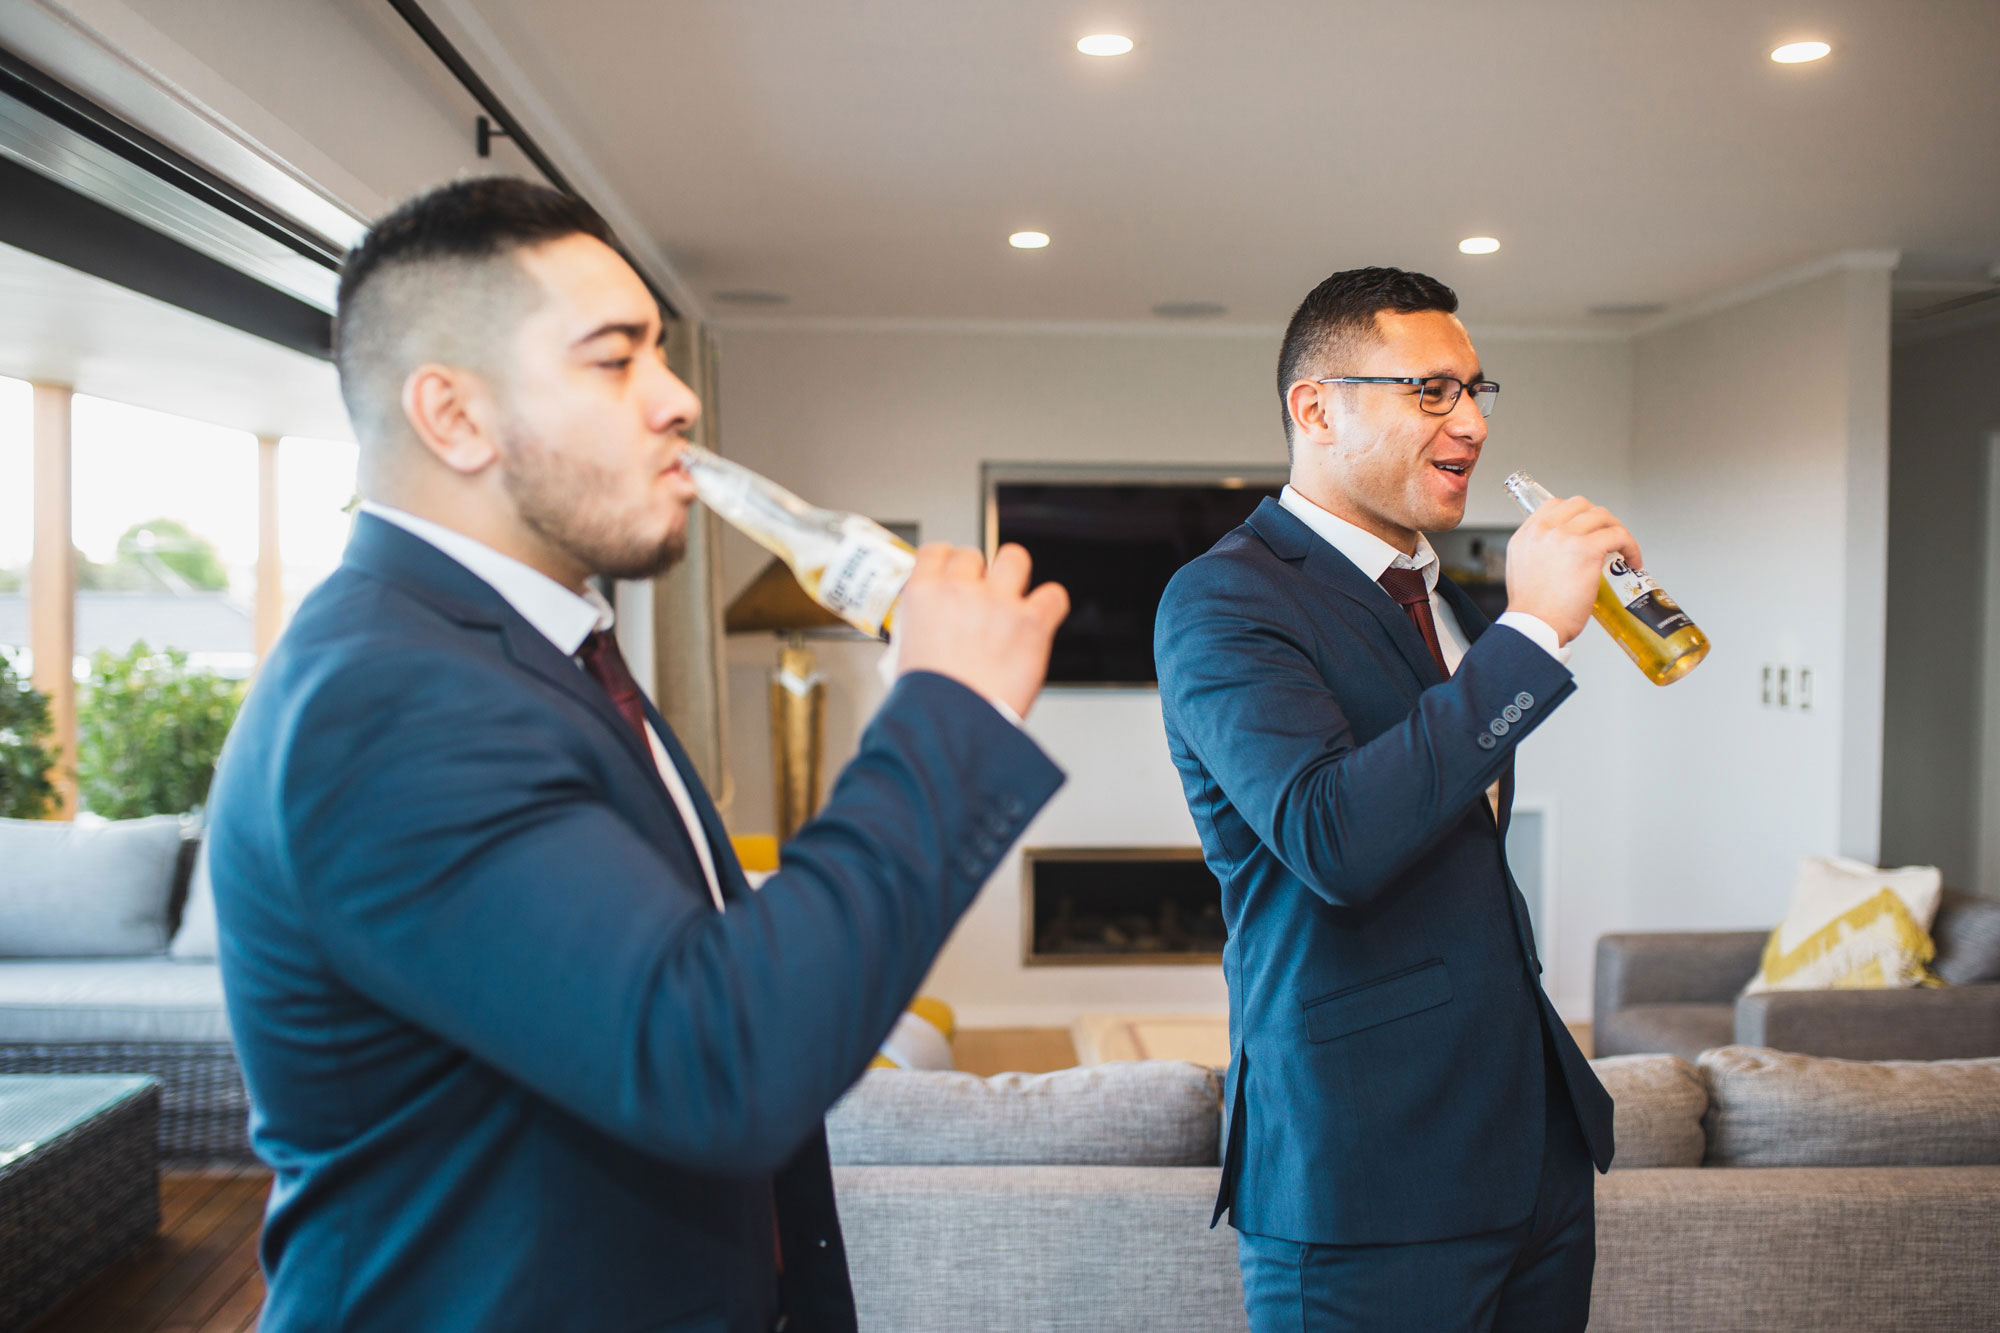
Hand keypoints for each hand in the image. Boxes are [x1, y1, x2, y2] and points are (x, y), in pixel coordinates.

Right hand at [893, 543, 1069, 717]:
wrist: (949, 726)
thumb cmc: (925, 702)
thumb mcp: (902, 654)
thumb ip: (919, 630)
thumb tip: (929, 629)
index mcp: (923, 594)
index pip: (936, 551)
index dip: (947, 561)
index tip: (953, 571)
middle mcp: (960, 590)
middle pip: (974, 555)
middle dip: (978, 574)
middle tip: (982, 599)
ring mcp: (998, 603)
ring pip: (1015, 558)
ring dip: (1015, 575)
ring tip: (1014, 597)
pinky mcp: (1031, 623)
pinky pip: (1053, 595)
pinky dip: (1051, 606)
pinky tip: (1042, 618)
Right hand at [1504, 496, 1641, 644]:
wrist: (1535, 627)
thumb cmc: (1533, 611)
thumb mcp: (1522, 571)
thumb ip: (1538, 554)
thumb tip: (1562, 555)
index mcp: (1527, 535)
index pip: (1554, 505)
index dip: (1576, 514)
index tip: (1587, 528)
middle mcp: (1543, 531)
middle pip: (1580, 505)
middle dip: (1599, 519)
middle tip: (1608, 538)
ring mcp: (1564, 537)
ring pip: (1601, 516)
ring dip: (1617, 530)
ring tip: (1623, 549)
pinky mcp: (1585, 550)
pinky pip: (1617, 535)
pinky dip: (1630, 546)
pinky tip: (1632, 560)